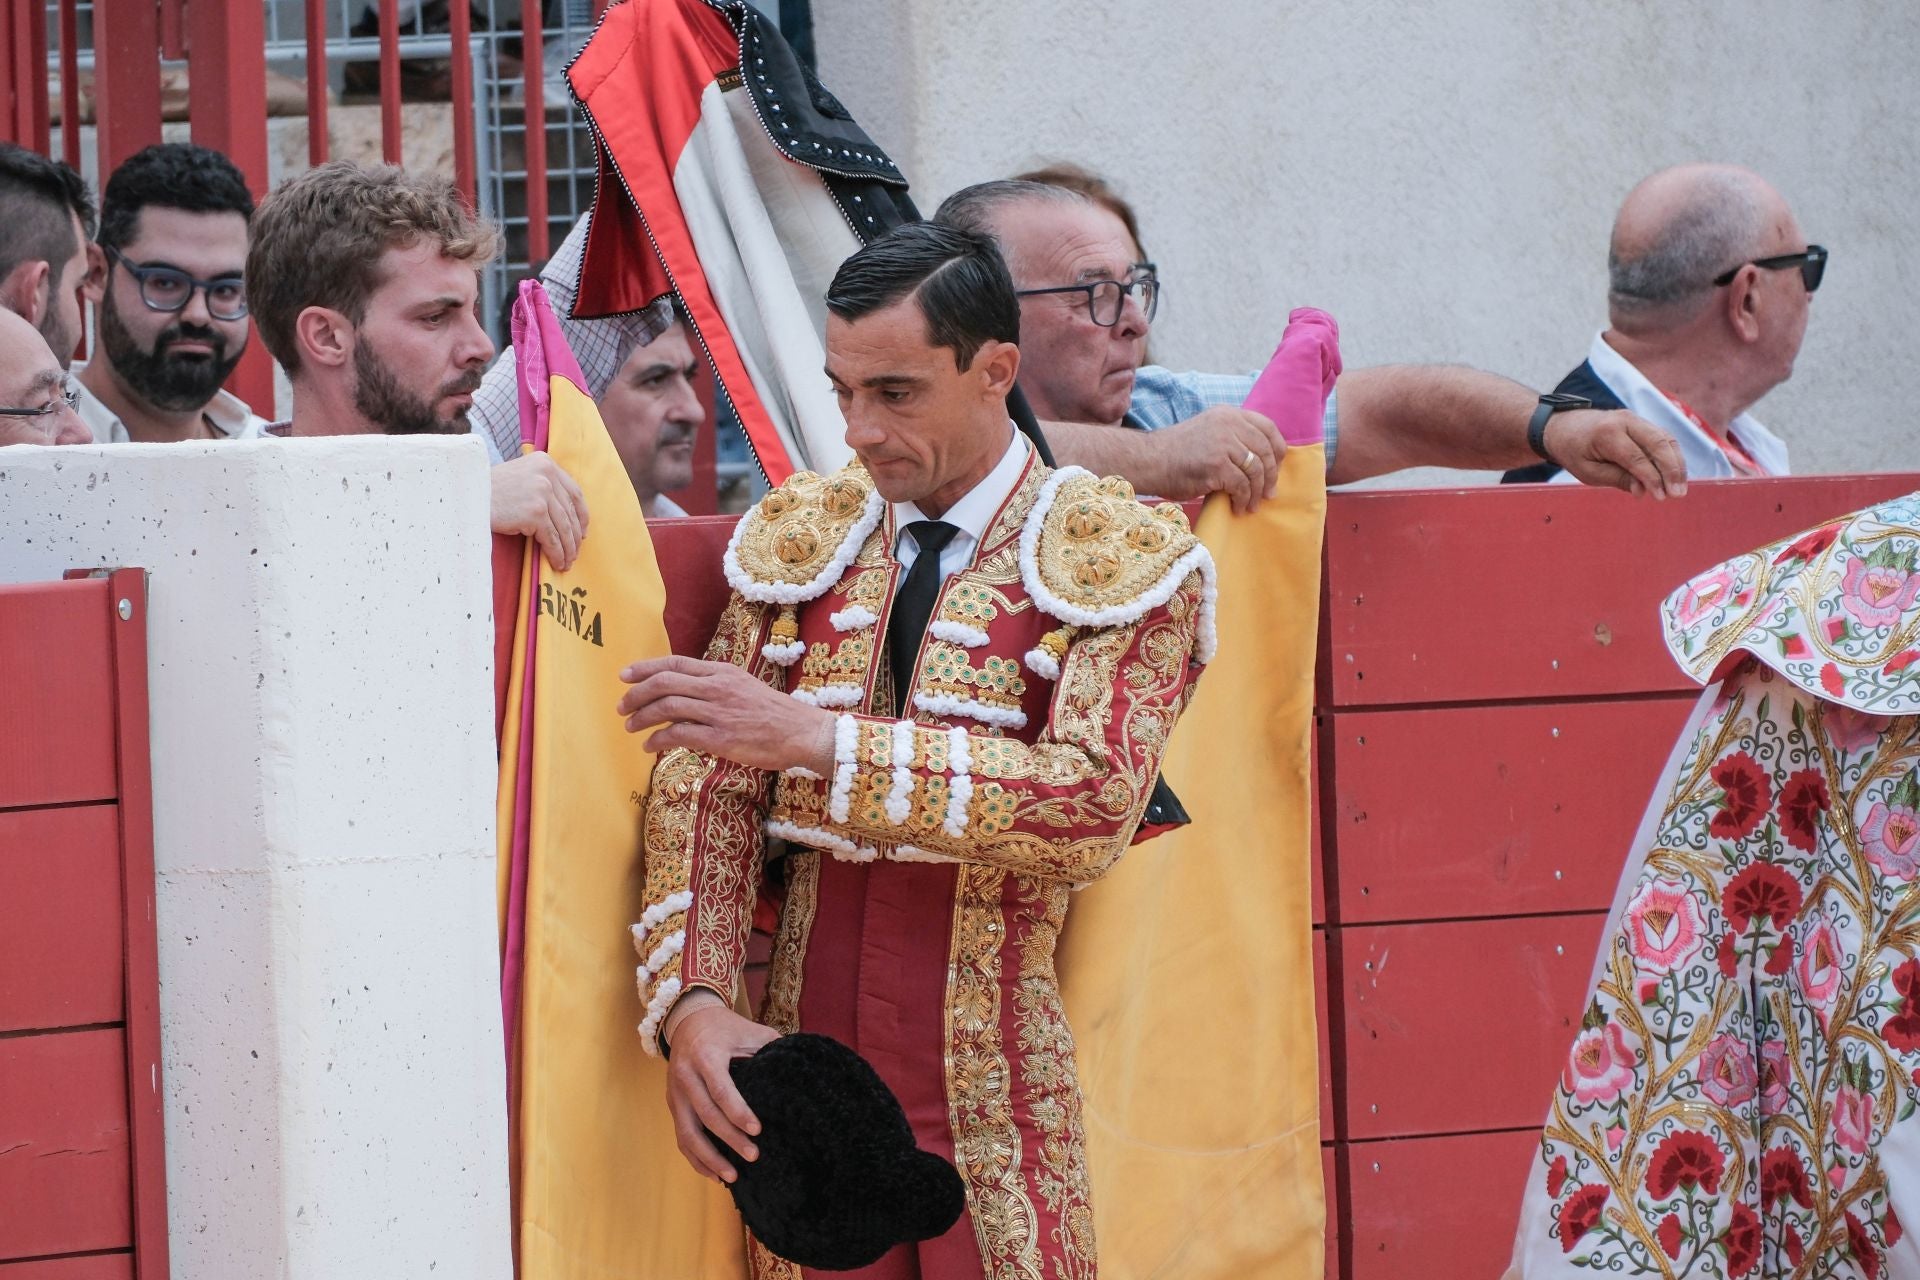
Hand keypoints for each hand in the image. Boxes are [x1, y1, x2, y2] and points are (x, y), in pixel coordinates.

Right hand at [490, 453, 589, 569]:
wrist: (466, 498)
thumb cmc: (489, 492)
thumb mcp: (519, 478)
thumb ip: (542, 486)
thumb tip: (566, 513)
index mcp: (545, 462)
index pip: (574, 491)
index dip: (581, 514)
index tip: (582, 531)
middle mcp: (547, 474)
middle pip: (570, 511)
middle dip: (574, 536)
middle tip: (575, 552)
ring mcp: (542, 492)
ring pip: (563, 527)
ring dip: (568, 548)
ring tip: (567, 562)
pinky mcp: (535, 512)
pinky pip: (552, 538)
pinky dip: (556, 553)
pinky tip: (557, 562)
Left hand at [618, 654, 835, 772]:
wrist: (801, 732)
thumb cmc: (774, 713)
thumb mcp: (744, 686)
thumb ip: (715, 686)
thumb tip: (683, 692)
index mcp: (722, 672)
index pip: (675, 663)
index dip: (645, 668)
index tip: (624, 675)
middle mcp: (717, 687)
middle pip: (664, 682)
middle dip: (636, 694)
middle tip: (621, 707)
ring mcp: (718, 712)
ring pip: (667, 706)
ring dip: (642, 717)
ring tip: (631, 727)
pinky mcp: (720, 737)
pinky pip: (679, 734)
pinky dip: (658, 739)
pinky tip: (650, 746)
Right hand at [662, 993, 777, 1182]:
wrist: (688, 1022)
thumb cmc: (726, 1029)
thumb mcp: (750, 1031)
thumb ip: (771, 1048)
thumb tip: (801, 1071)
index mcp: (706, 1056)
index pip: (720, 1089)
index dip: (738, 1112)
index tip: (758, 1130)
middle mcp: (686, 1076)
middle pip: (706, 1115)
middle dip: (729, 1139)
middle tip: (754, 1156)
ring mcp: (675, 1093)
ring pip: (688, 1133)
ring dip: (710, 1158)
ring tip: (733, 1177)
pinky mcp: (672, 1105)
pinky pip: (681, 1138)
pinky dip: (696, 1158)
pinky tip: (714, 1174)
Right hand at [1152, 407, 1283, 513]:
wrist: (1150, 460)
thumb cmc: (1177, 453)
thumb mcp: (1209, 432)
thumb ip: (1232, 438)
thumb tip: (1262, 461)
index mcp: (1229, 414)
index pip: (1267, 427)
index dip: (1277, 449)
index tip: (1277, 467)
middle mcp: (1229, 424)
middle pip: (1266, 451)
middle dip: (1271, 476)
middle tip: (1269, 494)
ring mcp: (1223, 443)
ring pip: (1256, 470)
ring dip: (1257, 492)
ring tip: (1252, 505)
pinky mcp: (1217, 464)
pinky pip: (1242, 486)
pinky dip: (1243, 499)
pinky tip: (1238, 507)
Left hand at [1544, 410, 1688, 499]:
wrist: (1567, 427)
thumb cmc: (1575, 452)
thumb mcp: (1588, 471)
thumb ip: (1617, 478)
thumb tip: (1644, 490)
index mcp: (1607, 433)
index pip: (1636, 457)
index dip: (1652, 478)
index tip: (1661, 497)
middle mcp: (1625, 421)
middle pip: (1658, 444)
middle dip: (1672, 471)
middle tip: (1678, 494)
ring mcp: (1636, 419)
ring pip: (1666, 440)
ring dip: (1677, 465)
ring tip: (1680, 489)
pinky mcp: (1643, 423)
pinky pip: (1664, 439)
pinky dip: (1673, 457)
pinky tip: (1676, 476)